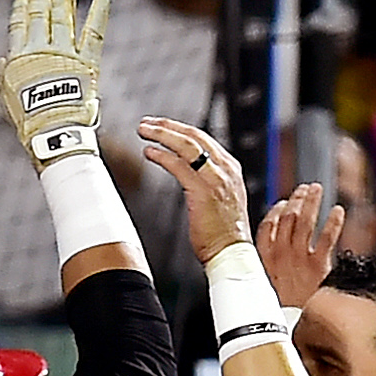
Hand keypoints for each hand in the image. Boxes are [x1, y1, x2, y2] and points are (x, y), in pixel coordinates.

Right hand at [0, 0, 107, 163]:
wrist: (53, 133)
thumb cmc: (29, 122)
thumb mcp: (6, 98)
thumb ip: (3, 76)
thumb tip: (2, 59)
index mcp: (20, 56)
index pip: (20, 22)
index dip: (23, 3)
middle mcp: (41, 49)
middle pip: (42, 11)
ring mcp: (65, 54)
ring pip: (63, 15)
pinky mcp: (87, 63)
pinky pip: (94, 34)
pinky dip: (99, 15)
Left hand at [136, 116, 249, 260]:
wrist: (231, 252)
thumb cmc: (223, 233)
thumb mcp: (222, 198)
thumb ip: (209, 179)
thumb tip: (190, 168)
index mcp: (231, 169)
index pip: (203, 139)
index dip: (179, 129)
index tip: (162, 125)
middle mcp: (225, 170)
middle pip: (194, 136)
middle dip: (167, 126)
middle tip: (148, 123)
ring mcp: (215, 179)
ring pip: (186, 145)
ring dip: (162, 134)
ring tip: (144, 131)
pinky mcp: (202, 191)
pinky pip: (178, 165)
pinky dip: (162, 156)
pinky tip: (149, 153)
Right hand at [259, 181, 346, 309]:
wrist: (284, 323)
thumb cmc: (273, 305)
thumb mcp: (259, 279)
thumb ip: (265, 259)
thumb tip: (270, 243)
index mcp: (265, 253)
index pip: (270, 223)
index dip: (278, 209)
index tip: (285, 201)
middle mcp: (281, 250)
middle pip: (289, 216)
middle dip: (298, 199)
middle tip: (306, 188)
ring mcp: (299, 256)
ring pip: (305, 221)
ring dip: (312, 202)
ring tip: (317, 189)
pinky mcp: (317, 265)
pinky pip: (326, 239)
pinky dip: (333, 223)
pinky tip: (338, 211)